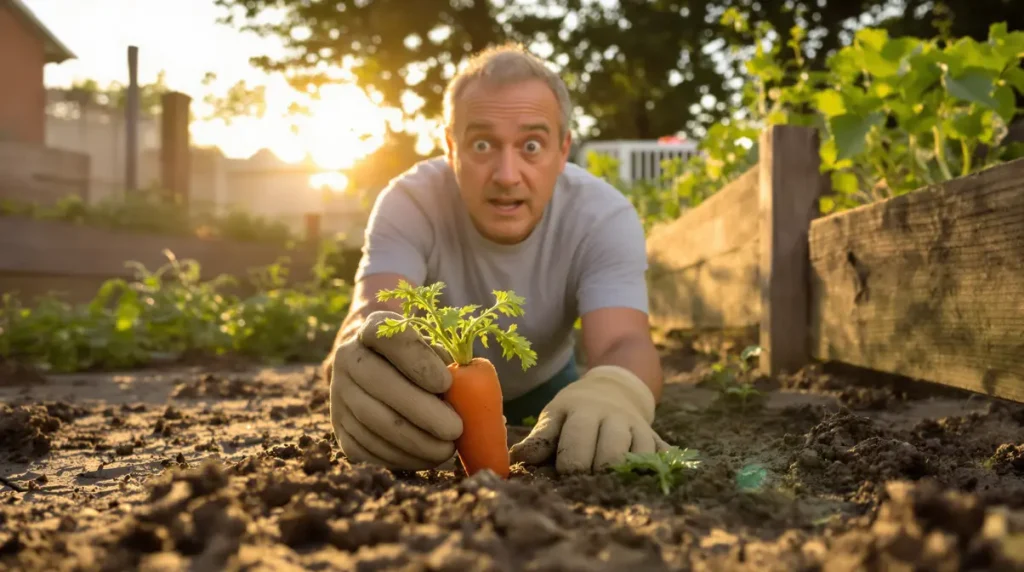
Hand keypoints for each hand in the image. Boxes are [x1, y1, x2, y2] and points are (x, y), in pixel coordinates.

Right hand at [329, 311, 463, 469]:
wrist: (374, 369)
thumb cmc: (419, 360)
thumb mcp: (432, 349)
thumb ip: (448, 363)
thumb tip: (473, 394)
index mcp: (373, 329)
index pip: (391, 339)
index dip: (418, 362)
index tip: (445, 383)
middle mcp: (348, 358)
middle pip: (381, 385)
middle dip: (422, 412)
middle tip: (456, 429)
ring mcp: (339, 394)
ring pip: (374, 422)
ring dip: (415, 441)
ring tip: (447, 450)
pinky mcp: (339, 428)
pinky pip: (368, 449)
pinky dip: (401, 458)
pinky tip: (427, 458)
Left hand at [508, 365, 670, 473]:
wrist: (615, 387)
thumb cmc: (576, 409)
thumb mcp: (556, 414)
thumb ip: (540, 437)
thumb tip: (519, 459)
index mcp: (583, 411)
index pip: (578, 441)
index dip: (571, 464)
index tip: (566, 477)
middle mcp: (614, 417)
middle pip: (611, 453)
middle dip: (599, 473)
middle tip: (589, 484)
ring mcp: (637, 427)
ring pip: (640, 454)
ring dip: (626, 473)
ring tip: (612, 485)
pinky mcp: (654, 437)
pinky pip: (661, 455)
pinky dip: (657, 467)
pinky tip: (647, 480)